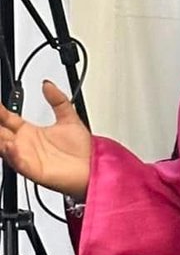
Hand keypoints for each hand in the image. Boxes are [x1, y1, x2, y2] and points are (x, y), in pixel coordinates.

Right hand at [0, 79, 91, 197]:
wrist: (94, 168)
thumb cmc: (83, 150)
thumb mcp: (69, 118)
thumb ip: (58, 100)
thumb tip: (47, 84)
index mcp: (29, 131)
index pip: (6, 118)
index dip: (0, 110)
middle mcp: (24, 144)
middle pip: (0, 131)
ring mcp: (27, 157)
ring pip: (4, 147)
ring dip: (0, 139)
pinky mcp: (33, 170)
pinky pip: (18, 163)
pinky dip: (12, 155)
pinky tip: (10, 146)